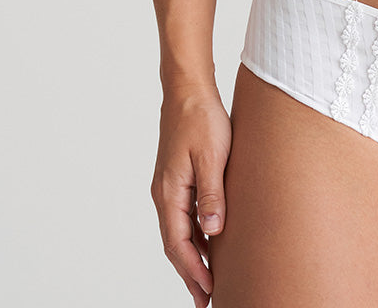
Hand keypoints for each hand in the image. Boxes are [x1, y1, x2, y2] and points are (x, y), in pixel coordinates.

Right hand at [150, 84, 232, 307]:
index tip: (208, 292)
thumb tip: (213, 232)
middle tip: (206, 301)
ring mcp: (170, 187)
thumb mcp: (212, 157)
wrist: (188, 91)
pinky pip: (185, 216)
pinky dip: (195, 236)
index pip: (178, 243)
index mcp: (169, 192)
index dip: (193, 270)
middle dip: (189, 273)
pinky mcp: (179, 179)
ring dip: (192, 257)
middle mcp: (165, 194)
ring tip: (208, 282)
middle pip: (175, 244)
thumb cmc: (201, 119)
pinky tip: (209, 244)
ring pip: (180, 232)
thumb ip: (212, 195)